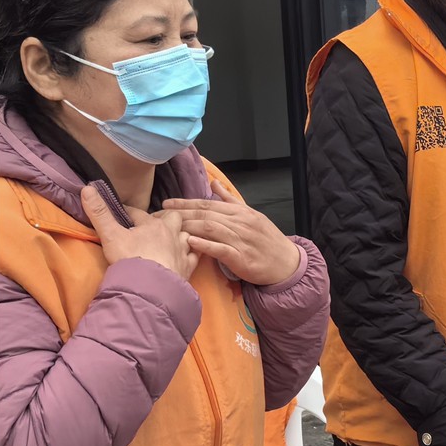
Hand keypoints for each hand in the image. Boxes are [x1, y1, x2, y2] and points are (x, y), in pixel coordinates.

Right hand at [81, 185, 197, 279]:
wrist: (150, 286)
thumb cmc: (130, 258)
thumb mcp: (110, 235)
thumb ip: (99, 213)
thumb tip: (87, 188)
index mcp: (152, 224)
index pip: (139, 212)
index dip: (129, 211)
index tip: (122, 212)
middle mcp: (171, 233)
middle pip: (173, 218)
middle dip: (165, 218)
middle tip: (155, 223)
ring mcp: (182, 250)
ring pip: (187, 234)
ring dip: (181, 234)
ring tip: (173, 237)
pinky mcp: (188, 267)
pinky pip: (195, 254)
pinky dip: (193, 252)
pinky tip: (189, 253)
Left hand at [163, 181, 299, 285]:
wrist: (287, 263)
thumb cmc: (267, 240)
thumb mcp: (252, 215)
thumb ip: (230, 200)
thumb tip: (214, 182)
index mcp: (241, 212)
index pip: (209, 204)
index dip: (186, 203)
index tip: (166, 203)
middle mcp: (241, 223)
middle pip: (206, 215)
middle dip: (181, 214)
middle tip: (159, 216)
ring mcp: (242, 240)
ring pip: (211, 229)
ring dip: (188, 227)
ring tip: (169, 228)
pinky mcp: (242, 258)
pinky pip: (221, 249)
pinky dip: (205, 245)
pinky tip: (190, 243)